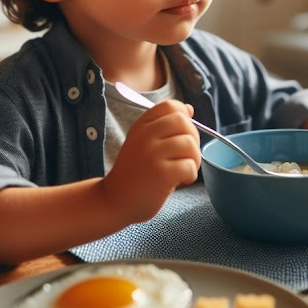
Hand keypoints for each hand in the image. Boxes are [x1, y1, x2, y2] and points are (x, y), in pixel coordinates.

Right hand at [103, 100, 199, 222]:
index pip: (171, 106)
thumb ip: (165, 125)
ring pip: (190, 144)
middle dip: (193, 139)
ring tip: (182, 170)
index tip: (180, 135)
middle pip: (184, 122)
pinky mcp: (161, 173)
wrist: (113, 202)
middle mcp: (145, 136)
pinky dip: (190, 175)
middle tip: (184, 156)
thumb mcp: (143, 142)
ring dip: (194, 159)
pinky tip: (179, 181)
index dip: (184, 118)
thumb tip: (190, 108)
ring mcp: (152, 154)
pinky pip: (190, 166)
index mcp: (141, 126)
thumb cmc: (134, 173)